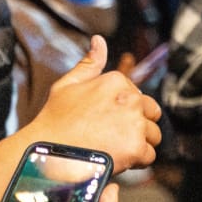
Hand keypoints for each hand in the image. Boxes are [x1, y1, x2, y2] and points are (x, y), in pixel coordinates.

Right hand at [27, 36, 161, 171]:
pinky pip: (149, 155)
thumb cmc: (55, 122)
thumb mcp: (67, 85)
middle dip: (138, 125)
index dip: (124, 111)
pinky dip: (137, 161)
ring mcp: (135, 124)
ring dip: (139, 143)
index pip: (138, 95)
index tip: (106, 120)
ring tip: (115, 148)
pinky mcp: (137, 147)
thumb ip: (89, 63)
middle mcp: (131, 99)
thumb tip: (99, 40)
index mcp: (117, 81)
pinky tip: (118, 159)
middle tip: (113, 136)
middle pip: (151, 113)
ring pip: (153, 135)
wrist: (47, 155)